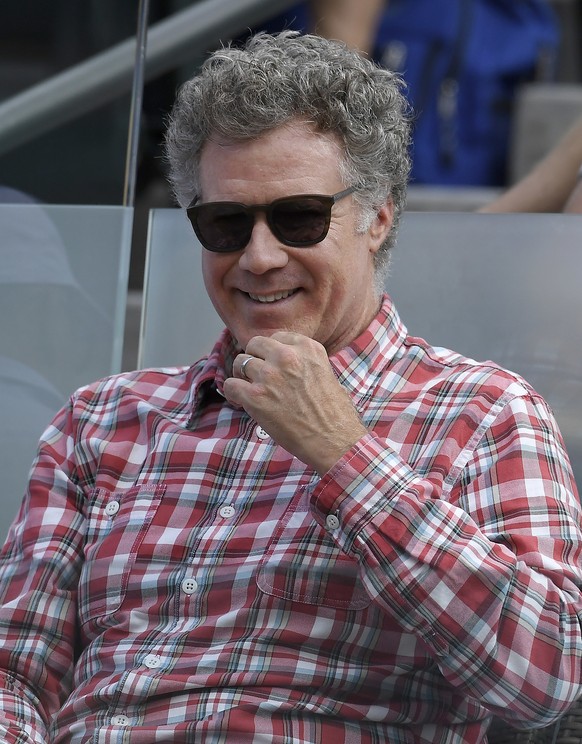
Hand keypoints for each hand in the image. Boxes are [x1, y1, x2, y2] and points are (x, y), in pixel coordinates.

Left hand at [223, 332, 367, 474]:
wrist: (335, 440)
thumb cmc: (335, 414)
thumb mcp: (326, 373)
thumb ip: (305, 362)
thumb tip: (287, 365)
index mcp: (307, 348)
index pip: (278, 336)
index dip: (272, 352)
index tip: (273, 364)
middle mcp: (287, 356)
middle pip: (255, 344)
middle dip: (255, 358)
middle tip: (258, 375)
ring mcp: (269, 375)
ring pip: (240, 362)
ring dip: (243, 376)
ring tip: (250, 390)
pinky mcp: (255, 397)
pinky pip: (230, 385)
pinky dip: (232, 393)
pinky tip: (241, 402)